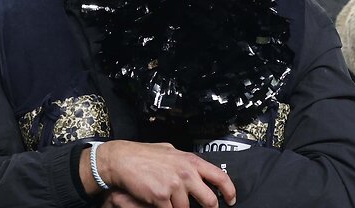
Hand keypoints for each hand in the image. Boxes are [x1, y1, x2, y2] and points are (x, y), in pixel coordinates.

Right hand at [100, 140, 236, 207]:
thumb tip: (196, 169)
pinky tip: (159, 204)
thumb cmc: (143, 155)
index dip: (229, 191)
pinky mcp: (162, 197)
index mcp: (190, 161)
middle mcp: (186, 173)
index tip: (231, 200)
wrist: (122, 160)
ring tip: (168, 200)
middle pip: (209, 200)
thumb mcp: (170, 152)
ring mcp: (175, 186)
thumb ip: (185, 162)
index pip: (220, 176)